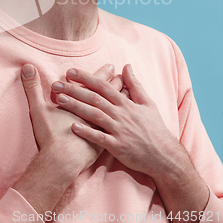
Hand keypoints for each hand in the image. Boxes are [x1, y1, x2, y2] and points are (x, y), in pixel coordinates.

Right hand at [21, 63, 121, 176]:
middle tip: (122, 75)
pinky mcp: (104, 143)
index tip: (111, 66)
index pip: (95, 84)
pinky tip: (125, 121)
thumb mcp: (38, 108)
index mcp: (82, 103)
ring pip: (116, 110)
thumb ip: (32, 87)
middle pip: (109, 94)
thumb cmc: (50, 135)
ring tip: (127, 93)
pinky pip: (116, 128)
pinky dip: (121, 122)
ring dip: (121, 100)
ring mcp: (101, 128)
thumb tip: (26, 66)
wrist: (61, 162)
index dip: (102, 74)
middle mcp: (95, 113)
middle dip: (115, 84)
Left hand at [52, 63, 179, 178]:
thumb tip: (126, 66)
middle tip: (56, 84)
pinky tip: (72, 126)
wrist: (165, 156)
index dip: (86, 77)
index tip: (70, 71)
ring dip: (76, 106)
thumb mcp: (148, 103)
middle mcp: (122, 115)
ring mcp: (119, 131)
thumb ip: (135, 85)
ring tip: (60, 100)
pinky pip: (100, 138)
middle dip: (74, 89)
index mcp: (127, 103)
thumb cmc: (155, 129)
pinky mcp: (118, 147)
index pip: (103, 86)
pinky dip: (87, 132)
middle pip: (94, 98)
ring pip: (95, 115)